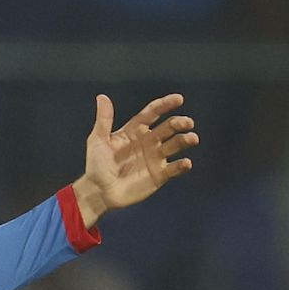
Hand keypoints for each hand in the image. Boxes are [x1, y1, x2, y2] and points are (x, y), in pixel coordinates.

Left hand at [73, 93, 197, 228]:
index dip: (165, 104)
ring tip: (192, 138)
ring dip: (185, 140)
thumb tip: (102, 97)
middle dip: (179, 123)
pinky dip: (182, 165)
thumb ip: (104, 120)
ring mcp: (155, 157)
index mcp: (136, 130)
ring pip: (175, 145)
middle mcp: (149, 141)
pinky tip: (186, 163)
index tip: (178, 99)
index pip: (153, 113)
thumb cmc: (96, 166)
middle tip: (187, 123)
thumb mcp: (98, 141)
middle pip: (168, 127)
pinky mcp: (159, 175)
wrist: (98, 193)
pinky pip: (174, 168)